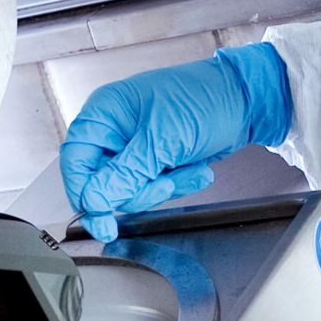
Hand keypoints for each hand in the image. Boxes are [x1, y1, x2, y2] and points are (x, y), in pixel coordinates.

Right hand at [58, 42, 291, 239]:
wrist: (245, 101)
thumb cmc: (203, 100)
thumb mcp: (161, 140)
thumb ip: (124, 174)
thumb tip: (94, 201)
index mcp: (104, 113)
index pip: (75, 162)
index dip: (85, 193)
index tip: (101, 219)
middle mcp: (114, 130)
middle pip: (102, 182)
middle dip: (137, 190)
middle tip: (164, 183)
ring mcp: (134, 146)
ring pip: (129, 190)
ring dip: (162, 187)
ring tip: (188, 169)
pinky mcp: (155, 159)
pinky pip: (152, 187)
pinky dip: (175, 184)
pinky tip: (196, 169)